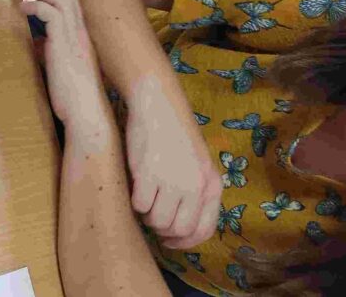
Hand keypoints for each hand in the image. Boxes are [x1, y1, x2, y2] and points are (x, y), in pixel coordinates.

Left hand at [19, 0, 108, 125]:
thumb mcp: (61, 69)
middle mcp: (81, 34)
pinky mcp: (64, 45)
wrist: (85, 113)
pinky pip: (51, 13)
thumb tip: (35, 42)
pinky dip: (35, 6)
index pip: (72, 5)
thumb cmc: (73, 98)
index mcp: (82, 39)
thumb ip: (50, 52)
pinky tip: (22, 9)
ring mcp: (75, 38)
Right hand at [125, 74, 221, 249]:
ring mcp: (172, 181)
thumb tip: (182, 224)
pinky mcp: (148, 174)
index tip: (171, 240)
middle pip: (178, 230)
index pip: (204, 230)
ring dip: (147, 215)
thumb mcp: (198, 163)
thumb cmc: (175, 133)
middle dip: (163, 229)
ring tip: (145, 196)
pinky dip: (135, 201)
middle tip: (153, 214)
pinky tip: (136, 186)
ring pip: (157, 222)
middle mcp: (195, 186)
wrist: (158, 104)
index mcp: (211, 184)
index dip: (185, 241)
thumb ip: (197, 191)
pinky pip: (139, 206)